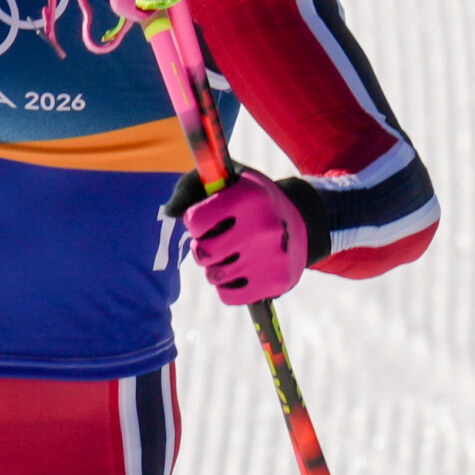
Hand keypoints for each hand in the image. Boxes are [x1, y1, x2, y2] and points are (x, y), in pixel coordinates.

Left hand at [171, 169, 312, 304]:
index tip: (206, 220)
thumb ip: (193, 188)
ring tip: (230, 254)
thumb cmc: (253, 199)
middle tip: (216, 240)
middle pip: (203, 252)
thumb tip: (170, 212)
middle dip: (202, 247)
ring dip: (215, 267)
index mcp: (248, 197)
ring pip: (214, 276)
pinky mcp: (277, 282)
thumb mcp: (228, 179)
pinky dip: (227, 287)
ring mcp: (271, 257)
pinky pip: (229, 296)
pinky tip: (239, 271)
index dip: (195, 221)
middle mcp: (263, 227)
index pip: (195, 221)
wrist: (304, 221)